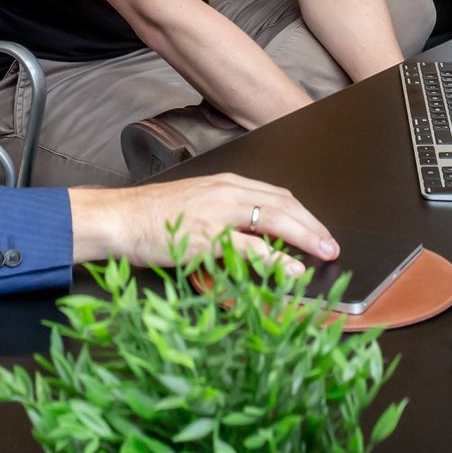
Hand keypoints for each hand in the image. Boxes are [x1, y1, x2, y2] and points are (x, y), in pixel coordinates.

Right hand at [69, 174, 337, 275]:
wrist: (119, 218)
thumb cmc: (152, 216)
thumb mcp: (196, 206)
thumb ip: (225, 216)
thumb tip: (253, 237)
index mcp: (226, 184)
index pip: (277, 195)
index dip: (304, 213)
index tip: (320, 229)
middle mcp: (227, 192)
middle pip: (284, 204)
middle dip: (313, 225)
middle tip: (332, 244)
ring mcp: (219, 212)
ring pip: (275, 219)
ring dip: (306, 237)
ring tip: (324, 253)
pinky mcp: (208, 235)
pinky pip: (251, 248)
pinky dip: (277, 259)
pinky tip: (292, 268)